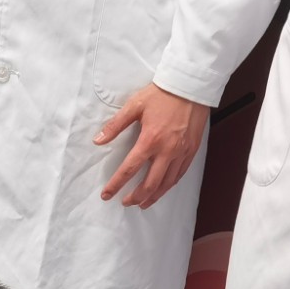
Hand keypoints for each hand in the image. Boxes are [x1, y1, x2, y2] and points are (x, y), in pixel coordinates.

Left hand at [96, 84, 209, 207]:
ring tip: (142, 203)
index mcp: (150, 140)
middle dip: (136, 197)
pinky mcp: (191, 150)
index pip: (129, 170)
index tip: (106, 195)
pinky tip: (162, 189)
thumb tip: (98, 140)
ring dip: (153, 196)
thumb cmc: (162, 94)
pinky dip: (168, 185)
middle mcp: (167, 150)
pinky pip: (179, 174)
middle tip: (125, 202)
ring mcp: (181, 152)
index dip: (116, 185)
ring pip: (166, 183)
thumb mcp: (134, 105)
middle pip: (150, 184)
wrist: (191, 85)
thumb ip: (115, 125)